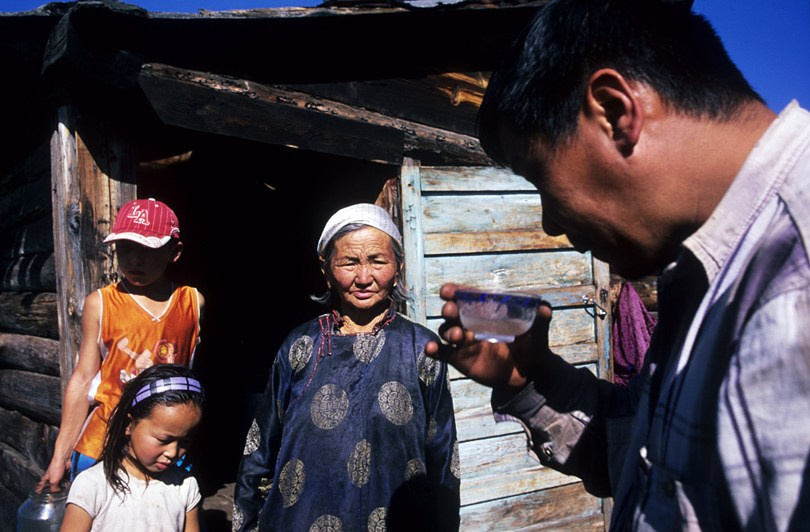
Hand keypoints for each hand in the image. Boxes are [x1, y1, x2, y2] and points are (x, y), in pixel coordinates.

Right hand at [37, 455, 69, 492]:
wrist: (64, 459)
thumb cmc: (56, 466)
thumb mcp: (53, 481)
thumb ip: (54, 488)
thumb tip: (56, 492)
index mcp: (45, 479)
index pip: (40, 486)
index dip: (39, 491)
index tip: (38, 495)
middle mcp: (51, 478)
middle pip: (50, 486)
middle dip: (52, 491)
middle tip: (53, 496)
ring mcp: (57, 476)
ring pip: (58, 484)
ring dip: (60, 487)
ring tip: (61, 492)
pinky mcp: (63, 474)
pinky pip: (64, 480)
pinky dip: (66, 482)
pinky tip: (67, 486)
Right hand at [424, 283, 552, 389]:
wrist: (530, 373)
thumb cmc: (532, 344)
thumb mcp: (538, 330)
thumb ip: (540, 318)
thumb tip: (544, 308)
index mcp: (486, 310)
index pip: (466, 296)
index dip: (455, 291)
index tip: (449, 290)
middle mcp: (470, 323)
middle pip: (452, 312)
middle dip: (450, 309)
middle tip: (453, 311)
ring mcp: (464, 341)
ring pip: (446, 331)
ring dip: (448, 331)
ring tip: (459, 336)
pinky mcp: (460, 359)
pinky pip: (442, 353)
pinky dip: (433, 350)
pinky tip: (431, 348)